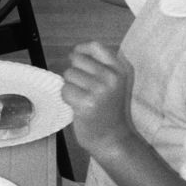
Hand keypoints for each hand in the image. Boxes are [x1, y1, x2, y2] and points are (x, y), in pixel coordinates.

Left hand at [61, 41, 132, 157]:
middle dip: (74, 72)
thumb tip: (74, 53)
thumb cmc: (108, 110)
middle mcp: (111, 78)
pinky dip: (67, 98)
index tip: (75, 58)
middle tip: (82, 88)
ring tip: (82, 98)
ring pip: (69, 75)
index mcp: (119, 70)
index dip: (81, 50)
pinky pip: (65, 90)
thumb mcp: (113, 83)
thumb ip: (99, 66)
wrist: (112, 139)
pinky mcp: (86, 104)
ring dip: (70, 86)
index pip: (95, 46)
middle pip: (77, 60)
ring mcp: (100, 90)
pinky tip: (77, 106)